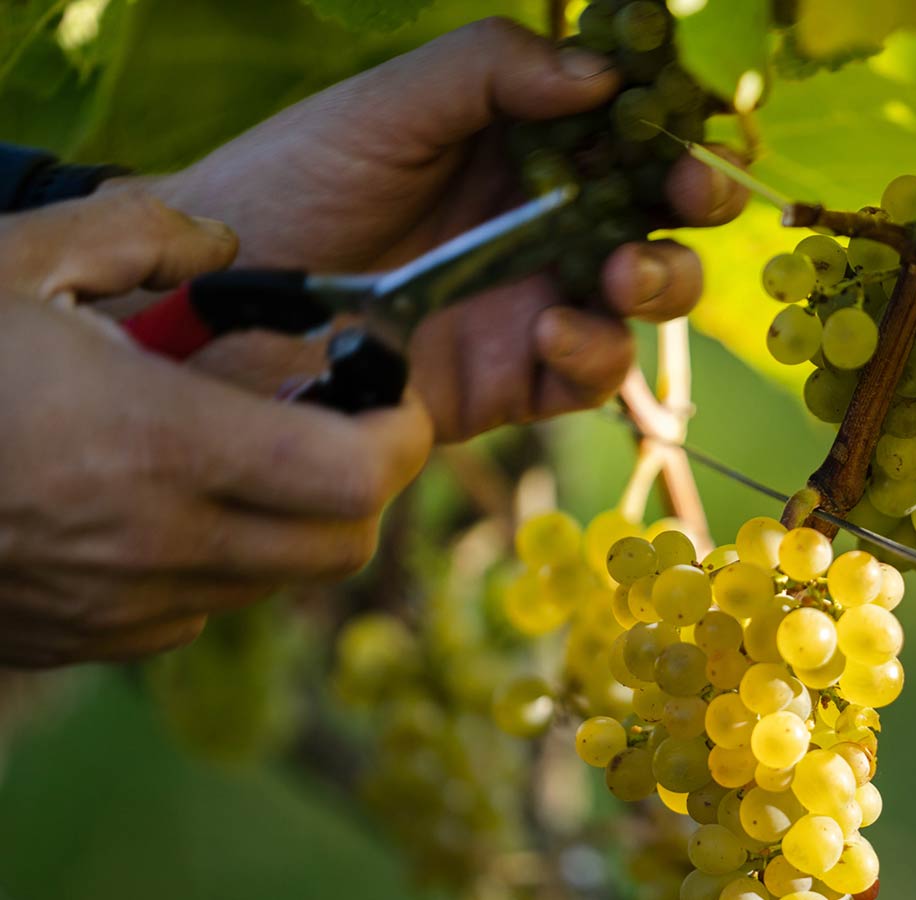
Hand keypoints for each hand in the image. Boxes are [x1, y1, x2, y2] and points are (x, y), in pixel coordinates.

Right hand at [0, 191, 431, 666]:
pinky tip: (169, 504)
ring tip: (250, 453)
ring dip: (293, 524)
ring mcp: (117, 605)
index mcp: (156, 444)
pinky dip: (218, 564)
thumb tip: (223, 249)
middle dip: (363, 484)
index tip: (389, 394)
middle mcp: (153, 542)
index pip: (354, 479)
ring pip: (274, 585)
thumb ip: (143, 233)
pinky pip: (196, 613)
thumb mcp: (18, 259)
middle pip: (338, 547)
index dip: (401, 437)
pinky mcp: (79, 640)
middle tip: (337, 422)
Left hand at [125, 17, 749, 440]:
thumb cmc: (297, 180)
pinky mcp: (517, 381)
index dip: (678, 130)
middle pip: (664, 216)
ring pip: (647, 299)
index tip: (692, 129)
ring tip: (618, 276)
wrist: (221, 298)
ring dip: (659, 282)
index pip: (632, 133)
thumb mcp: (388, 106)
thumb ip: (491, 71)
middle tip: (686, 200)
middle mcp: (550, 223)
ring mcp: (538, 302)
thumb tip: (605, 76)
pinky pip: (590, 375)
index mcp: (529, 145)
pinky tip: (549, 333)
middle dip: (693, 208)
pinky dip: (592, 355)